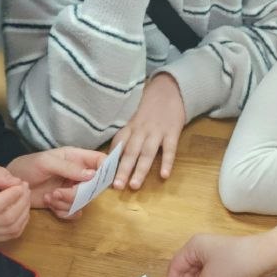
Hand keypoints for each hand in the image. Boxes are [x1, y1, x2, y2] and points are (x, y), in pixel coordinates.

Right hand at [0, 163, 31, 242]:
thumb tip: (15, 183)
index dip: (10, 196)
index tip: (20, 184)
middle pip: (4, 219)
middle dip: (21, 202)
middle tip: (26, 188)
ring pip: (11, 229)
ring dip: (24, 211)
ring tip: (25, 196)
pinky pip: (11, 235)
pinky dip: (21, 221)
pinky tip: (21, 208)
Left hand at [7, 147, 105, 213]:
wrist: (11, 186)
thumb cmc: (28, 166)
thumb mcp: (46, 162)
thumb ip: (69, 167)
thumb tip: (92, 174)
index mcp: (76, 158)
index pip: (100, 161)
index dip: (105, 169)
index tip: (97, 180)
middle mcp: (78, 174)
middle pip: (94, 187)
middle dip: (77, 193)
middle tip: (58, 192)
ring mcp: (72, 190)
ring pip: (84, 202)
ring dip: (67, 203)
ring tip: (49, 197)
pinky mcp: (64, 203)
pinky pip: (74, 212)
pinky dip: (63, 211)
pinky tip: (50, 203)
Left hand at [112, 73, 186, 189]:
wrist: (169, 89)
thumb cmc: (149, 108)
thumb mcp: (134, 118)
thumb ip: (127, 136)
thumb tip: (113, 156)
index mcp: (130, 127)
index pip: (118, 144)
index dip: (111, 160)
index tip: (104, 175)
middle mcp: (141, 130)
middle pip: (130, 151)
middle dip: (122, 170)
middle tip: (116, 186)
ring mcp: (156, 131)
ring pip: (147, 152)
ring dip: (140, 169)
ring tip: (134, 185)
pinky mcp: (172, 132)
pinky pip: (169, 149)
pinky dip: (166, 162)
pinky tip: (164, 175)